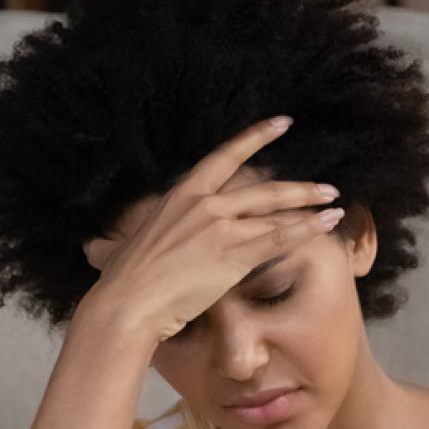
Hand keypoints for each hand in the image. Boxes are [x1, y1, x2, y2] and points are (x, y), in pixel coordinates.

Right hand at [78, 117, 341, 345]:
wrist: (128, 304)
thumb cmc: (122, 283)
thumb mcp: (119, 250)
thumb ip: (116, 245)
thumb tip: (94, 250)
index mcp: (181, 195)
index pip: (225, 157)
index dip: (256, 137)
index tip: (283, 124)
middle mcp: (205, 204)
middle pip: (263, 188)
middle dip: (299, 187)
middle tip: (325, 186)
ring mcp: (221, 227)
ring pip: (276, 211)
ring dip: (309, 208)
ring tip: (335, 206)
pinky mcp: (234, 254)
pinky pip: (280, 238)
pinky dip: (306, 230)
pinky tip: (326, 225)